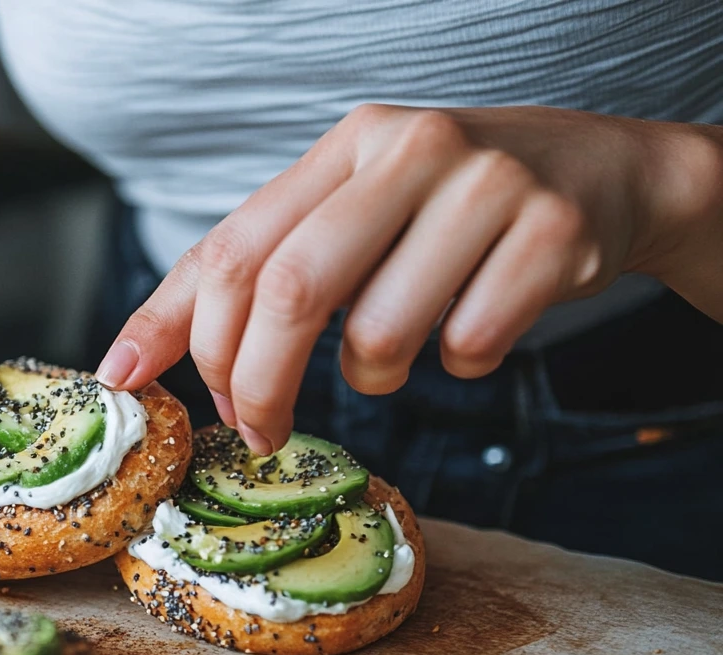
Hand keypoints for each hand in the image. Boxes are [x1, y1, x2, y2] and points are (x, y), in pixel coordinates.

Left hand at [96, 104, 722, 453]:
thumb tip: (128, 361)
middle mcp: (408, 149)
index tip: (142, 392)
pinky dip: (458, 364)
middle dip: (258, 383)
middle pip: (291, 290)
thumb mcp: (348, 215)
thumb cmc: (444, 214)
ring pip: (381, 333)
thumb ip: (252, 272)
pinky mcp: (552, 234)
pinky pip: (468, 346)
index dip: (178, 332)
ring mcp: (486, 186)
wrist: (602, 176)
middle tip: (259, 433)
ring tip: (396, 353)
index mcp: (343, 146)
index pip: (233, 248)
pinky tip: (475, 328)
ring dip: (373, 376)